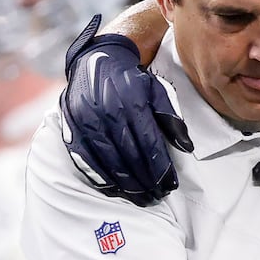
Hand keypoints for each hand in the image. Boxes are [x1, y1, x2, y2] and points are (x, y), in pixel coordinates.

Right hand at [62, 20, 190, 204]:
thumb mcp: (157, 91)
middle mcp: (106, 111)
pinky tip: (116, 190)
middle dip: (146, 181)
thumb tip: (187, 147)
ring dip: (127, 185)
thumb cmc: (131, 80)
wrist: (97, 61)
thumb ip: (172, 118)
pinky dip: (102, 178)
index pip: (148, 143)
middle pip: (129, 156)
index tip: (170, 185)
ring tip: (141, 198)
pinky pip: (87, 160)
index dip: (160, 168)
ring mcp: (86, 121)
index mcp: (131, 101)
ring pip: (109, 162)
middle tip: (157, 196)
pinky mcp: (72, 129)